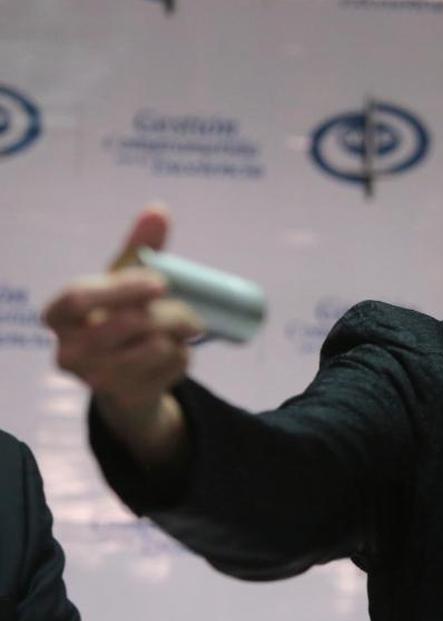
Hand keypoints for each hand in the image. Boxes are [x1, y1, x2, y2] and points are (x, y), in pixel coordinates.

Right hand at [42, 206, 200, 457]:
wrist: (127, 382)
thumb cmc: (119, 320)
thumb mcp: (124, 284)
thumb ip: (139, 249)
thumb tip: (158, 209)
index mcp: (60, 316)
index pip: (78, 297)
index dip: (121, 288)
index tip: (160, 282)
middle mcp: (69, 350)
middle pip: (131, 321)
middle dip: (171, 312)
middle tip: (189, 310)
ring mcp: (95, 379)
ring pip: (156, 345)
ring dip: (182, 333)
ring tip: (182, 330)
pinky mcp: (126, 397)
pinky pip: (172, 366)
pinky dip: (185, 355)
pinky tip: (175, 353)